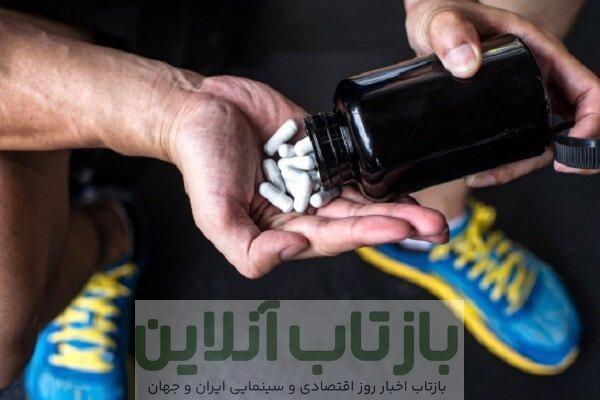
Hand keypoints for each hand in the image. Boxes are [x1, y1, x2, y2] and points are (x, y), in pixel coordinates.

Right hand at [165, 75, 447, 277]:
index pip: (332, 237)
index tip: (397, 229)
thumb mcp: (214, 215)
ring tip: (433, 215)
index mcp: (284, 228)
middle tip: (436, 228)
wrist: (202, 110)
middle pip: (358, 221)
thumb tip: (294, 251)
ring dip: (399, 205)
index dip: (366, 234)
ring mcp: (317, 177)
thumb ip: (249, 250)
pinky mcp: (323, 149)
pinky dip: (381, 174)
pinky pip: (356, 163)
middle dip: (396, 226)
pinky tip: (407, 180)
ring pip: (363, 196)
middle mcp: (306, 207)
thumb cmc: (202, 163)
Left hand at [404, 0, 599, 185]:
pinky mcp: (506, 109)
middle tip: (515, 172)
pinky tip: (481, 170)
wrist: (427, 26)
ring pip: (544, 139)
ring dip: (523, 164)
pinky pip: (520, 140)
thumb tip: (467, 64)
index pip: (589, 91)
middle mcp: (540, 76)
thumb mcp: (441, 21)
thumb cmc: (441, 14)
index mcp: (542, 53)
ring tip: (483, 174)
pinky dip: (508, 161)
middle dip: (559, 155)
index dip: (592, 124)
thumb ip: (450, 34)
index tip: (565, 152)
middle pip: (571, 124)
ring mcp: (525, 94)